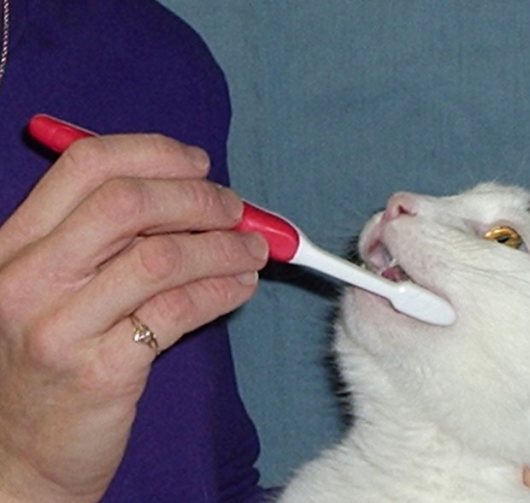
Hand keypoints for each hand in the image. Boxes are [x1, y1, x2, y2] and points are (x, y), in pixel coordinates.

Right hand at [0, 135, 267, 501]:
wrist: (23, 453)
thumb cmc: (52, 359)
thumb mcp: (58, 288)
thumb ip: (110, 240)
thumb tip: (195, 195)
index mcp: (14, 244)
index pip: (85, 165)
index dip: (154, 154)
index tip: (199, 164)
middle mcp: (27, 278)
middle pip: (127, 202)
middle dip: (198, 198)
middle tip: (235, 210)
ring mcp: (59, 327)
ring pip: (162, 257)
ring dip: (224, 247)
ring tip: (253, 252)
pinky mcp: (99, 371)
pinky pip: (178, 310)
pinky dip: (221, 290)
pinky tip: (241, 287)